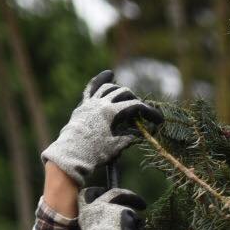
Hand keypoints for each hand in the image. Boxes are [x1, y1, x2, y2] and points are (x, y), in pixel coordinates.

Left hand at [41, 70, 164, 185]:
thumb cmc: (95, 153)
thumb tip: (140, 133)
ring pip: (108, 88)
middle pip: (123, 93)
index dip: (149, 111)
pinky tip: (108, 75)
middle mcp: (101, 103)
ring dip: (120, 90)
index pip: (135, 106)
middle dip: (135, 100)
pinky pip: (91, 89)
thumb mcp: (116, 146)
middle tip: (140, 112)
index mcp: (111, 112)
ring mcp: (91, 103)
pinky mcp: (83, 106)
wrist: (71, 155)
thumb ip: (129, 137)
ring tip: (127, 96)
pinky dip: (100, 81)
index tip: (158, 119)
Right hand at [79, 187, 146, 229]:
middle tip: (141, 203)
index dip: (98, 191)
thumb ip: (104, 222)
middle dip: (130, 196)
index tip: (106, 191)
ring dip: (133, 225)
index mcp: (86, 213)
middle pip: (116, 193)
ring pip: (129, 212)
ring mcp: (111, 207)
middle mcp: (97, 206)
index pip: (88, 194)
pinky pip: (137, 221)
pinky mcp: (124, 211)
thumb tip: (120, 214)